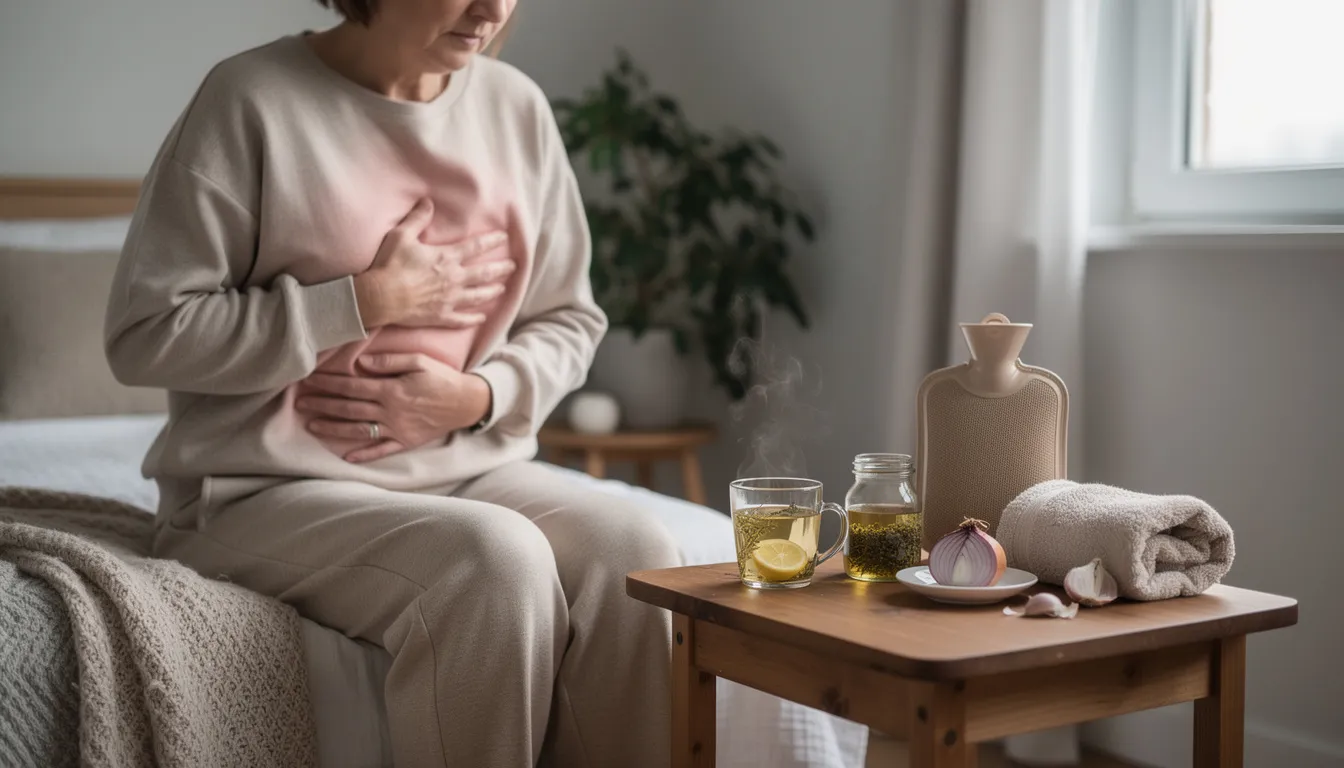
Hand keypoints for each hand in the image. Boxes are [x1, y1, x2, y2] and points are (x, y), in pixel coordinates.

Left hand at [296, 353, 492, 462]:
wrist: (468, 403)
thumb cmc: (443, 378)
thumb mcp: (420, 361)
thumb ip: (390, 360)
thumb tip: (363, 361)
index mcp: (392, 390)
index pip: (352, 386)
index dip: (329, 383)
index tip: (309, 380)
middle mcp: (391, 412)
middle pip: (349, 408)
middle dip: (322, 405)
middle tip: (299, 403)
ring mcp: (397, 429)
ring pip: (359, 430)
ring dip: (333, 429)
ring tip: (311, 427)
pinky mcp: (406, 441)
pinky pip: (382, 450)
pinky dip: (364, 455)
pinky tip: (346, 458)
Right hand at [353, 198, 514, 328]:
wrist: (380, 297)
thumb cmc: (389, 265)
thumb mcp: (401, 235)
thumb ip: (417, 218)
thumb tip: (428, 201)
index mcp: (446, 258)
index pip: (475, 247)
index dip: (491, 241)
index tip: (505, 237)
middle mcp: (453, 279)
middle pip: (484, 273)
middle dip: (500, 269)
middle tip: (513, 267)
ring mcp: (449, 300)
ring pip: (478, 296)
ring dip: (492, 291)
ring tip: (502, 289)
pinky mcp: (440, 316)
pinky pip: (462, 320)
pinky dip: (473, 319)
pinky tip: (482, 318)